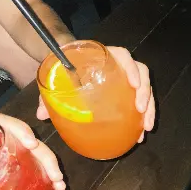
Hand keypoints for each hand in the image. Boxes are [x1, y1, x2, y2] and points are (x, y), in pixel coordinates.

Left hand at [37, 47, 154, 141]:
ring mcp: (125, 79)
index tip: (133, 84)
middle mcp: (119, 66)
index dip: (131, 68)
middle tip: (141, 110)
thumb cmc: (64, 70)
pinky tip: (140, 134)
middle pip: (141, 73)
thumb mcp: (55, 79)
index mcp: (104, 57)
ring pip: (144, 89)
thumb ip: (49, 94)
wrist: (67, 68)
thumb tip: (42, 114)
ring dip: (149, 108)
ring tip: (146, 128)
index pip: (123, 56)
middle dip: (145, 92)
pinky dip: (142, 118)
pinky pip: (140, 102)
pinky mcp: (127, 92)